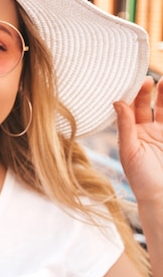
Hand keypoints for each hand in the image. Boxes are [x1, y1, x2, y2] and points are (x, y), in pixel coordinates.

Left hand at [114, 76, 162, 207]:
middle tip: (148, 80)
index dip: (129, 96)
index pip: (127, 109)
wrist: (162, 197)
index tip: (130, 83)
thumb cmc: (141, 178)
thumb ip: (125, 126)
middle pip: (145, 105)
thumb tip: (117, 102)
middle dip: (147, 91)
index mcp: (129, 133)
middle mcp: (144, 130)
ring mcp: (161, 133)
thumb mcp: (129, 150)